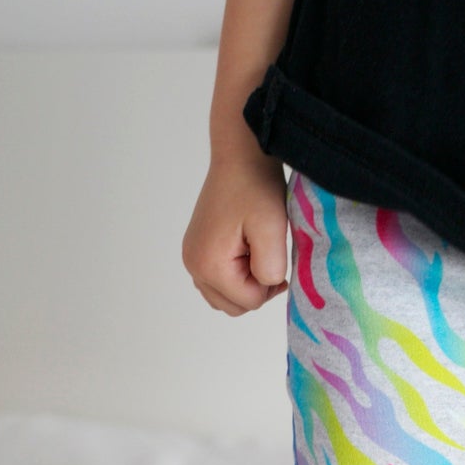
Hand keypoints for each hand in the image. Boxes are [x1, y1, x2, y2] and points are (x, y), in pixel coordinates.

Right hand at [182, 152, 289, 316]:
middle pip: (235, 306)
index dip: (270, 284)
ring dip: (247, 283)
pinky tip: (247, 251)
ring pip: (226, 297)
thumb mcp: (272, 230)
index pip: (250, 302)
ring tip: (256, 250)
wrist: (240, 158)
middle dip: (257, 287)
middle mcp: (193, 265)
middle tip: (267, 252)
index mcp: (208, 265)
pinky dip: (236, 276)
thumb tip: (265, 287)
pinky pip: (219, 282)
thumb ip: (270, 269)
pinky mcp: (197, 250)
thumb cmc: (256, 189)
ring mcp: (192, 258)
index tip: (273, 251)